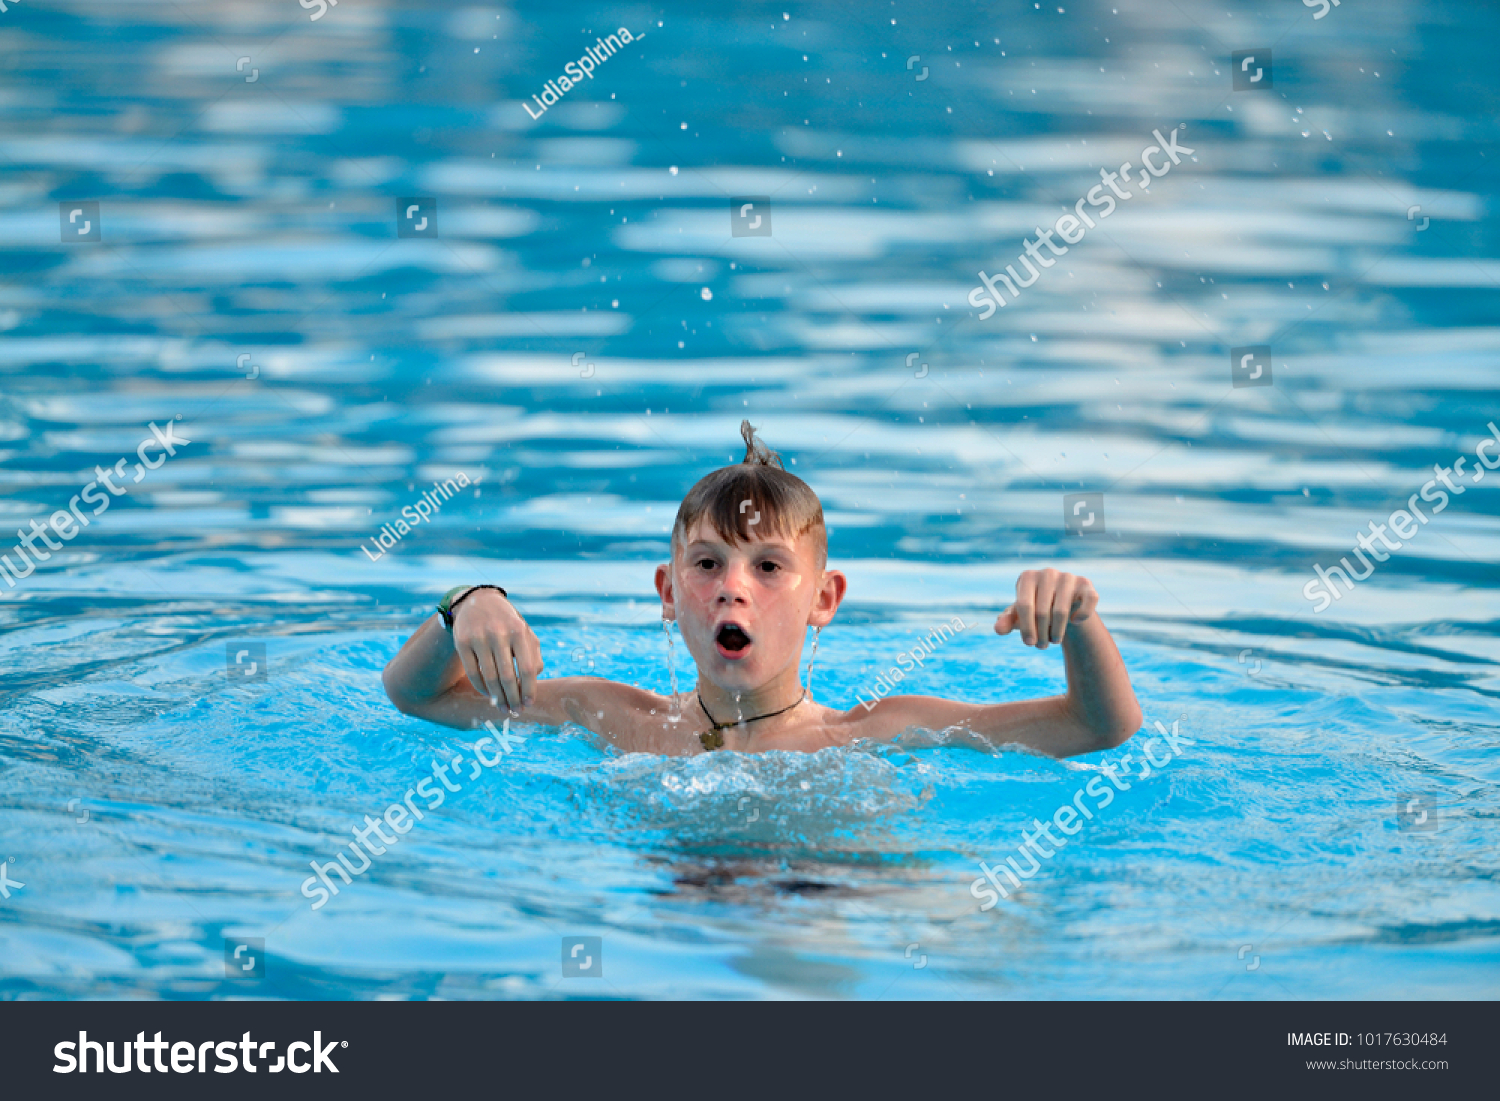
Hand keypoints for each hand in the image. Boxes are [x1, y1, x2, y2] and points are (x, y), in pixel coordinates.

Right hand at [450, 588, 542, 710]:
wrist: (478, 601)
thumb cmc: (507, 623)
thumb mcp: (524, 632)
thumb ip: (533, 654)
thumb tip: (532, 680)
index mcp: (519, 631)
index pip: (527, 668)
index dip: (529, 689)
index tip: (529, 704)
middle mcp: (499, 633)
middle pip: (507, 676)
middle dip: (513, 698)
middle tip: (515, 711)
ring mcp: (479, 637)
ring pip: (489, 677)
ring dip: (497, 697)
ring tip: (503, 708)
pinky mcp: (462, 642)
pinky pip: (473, 672)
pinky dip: (481, 688)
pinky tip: (488, 695)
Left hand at [995, 569, 1097, 649]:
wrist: (1063, 605)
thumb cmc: (1035, 610)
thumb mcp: (1019, 616)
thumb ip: (1007, 621)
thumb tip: (998, 629)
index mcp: (1027, 577)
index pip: (1024, 605)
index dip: (1026, 628)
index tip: (1028, 643)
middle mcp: (1047, 573)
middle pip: (1042, 611)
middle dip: (1041, 634)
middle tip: (1041, 646)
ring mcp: (1068, 577)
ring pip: (1062, 612)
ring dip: (1057, 632)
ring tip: (1054, 641)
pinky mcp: (1085, 584)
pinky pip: (1087, 602)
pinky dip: (1081, 616)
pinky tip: (1074, 622)